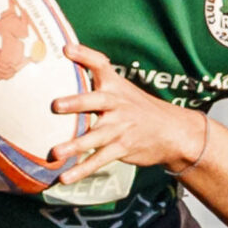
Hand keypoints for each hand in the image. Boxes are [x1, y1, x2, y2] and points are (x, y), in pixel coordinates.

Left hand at [49, 45, 207, 183]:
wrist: (172, 132)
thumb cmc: (138, 108)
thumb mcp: (122, 88)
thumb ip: (96, 77)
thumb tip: (66, 54)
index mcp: (115, 87)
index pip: (100, 65)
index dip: (85, 55)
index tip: (66, 49)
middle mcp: (117, 105)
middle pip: (96, 101)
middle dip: (76, 103)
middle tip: (56, 105)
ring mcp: (120, 128)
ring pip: (95, 137)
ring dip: (75, 145)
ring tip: (55, 152)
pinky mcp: (122, 148)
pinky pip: (99, 160)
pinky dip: (81, 170)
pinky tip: (64, 178)